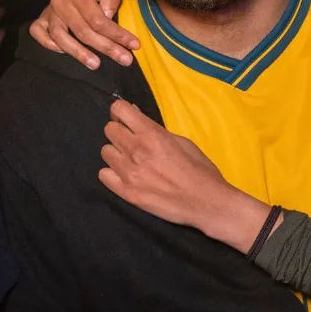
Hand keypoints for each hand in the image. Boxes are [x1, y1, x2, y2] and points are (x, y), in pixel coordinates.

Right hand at [28, 0, 138, 68]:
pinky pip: (38, 32)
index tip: (134, 45)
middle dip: (106, 48)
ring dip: (78, 53)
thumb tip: (108, 19)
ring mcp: (50, 9)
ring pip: (60, 36)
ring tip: (96, 64)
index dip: (116, 35)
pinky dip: (48, 44)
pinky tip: (65, 52)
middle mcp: (60, 0)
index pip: (97, 20)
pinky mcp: (44, 15)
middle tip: (125, 60)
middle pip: (82, 31)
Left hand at [98, 99, 272, 251]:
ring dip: (116, 153)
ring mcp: (129, 173)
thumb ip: (155, 129)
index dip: (120, 111)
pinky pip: (104, 175)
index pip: (119, 109)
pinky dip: (112, 173)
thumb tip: (135, 116)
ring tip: (130, 160)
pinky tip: (125, 176)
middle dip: (119, 131)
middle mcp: (136, 150)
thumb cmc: (200, 170)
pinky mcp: (127, 193)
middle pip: (109, 129)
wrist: (206, 202)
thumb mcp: (182, 141)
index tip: (125, 119)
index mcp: (152, 134)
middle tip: (130, 140)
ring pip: (105, 152)